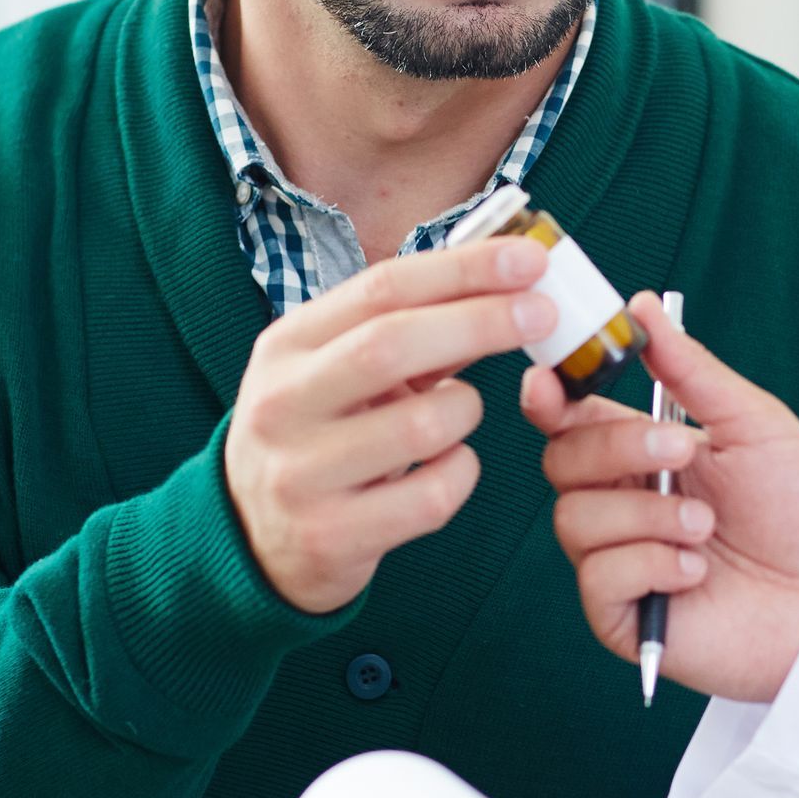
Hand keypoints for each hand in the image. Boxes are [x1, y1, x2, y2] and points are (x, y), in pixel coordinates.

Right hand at [226, 239, 555, 611]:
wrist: (254, 539)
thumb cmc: (321, 434)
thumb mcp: (343, 371)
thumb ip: (416, 331)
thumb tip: (509, 284)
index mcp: (285, 345)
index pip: (380, 288)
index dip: (462, 269)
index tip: (529, 257)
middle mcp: (282, 403)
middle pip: (391, 344)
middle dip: (481, 321)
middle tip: (544, 314)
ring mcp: (300, 474)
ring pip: (423, 426)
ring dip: (467, 409)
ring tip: (458, 412)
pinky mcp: (330, 536)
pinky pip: (433, 495)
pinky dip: (461, 472)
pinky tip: (448, 467)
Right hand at [521, 295, 798, 703]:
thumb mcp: (754, 425)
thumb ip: (691, 371)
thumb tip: (643, 307)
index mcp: (642, 453)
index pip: (571, 419)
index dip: (549, 398)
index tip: (548, 383)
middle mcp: (621, 503)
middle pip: (561, 461)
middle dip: (618, 449)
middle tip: (683, 452)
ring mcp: (618, 559)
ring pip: (575, 519)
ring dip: (647, 516)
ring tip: (705, 527)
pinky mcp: (622, 614)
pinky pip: (599, 577)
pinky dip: (650, 565)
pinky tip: (695, 571)